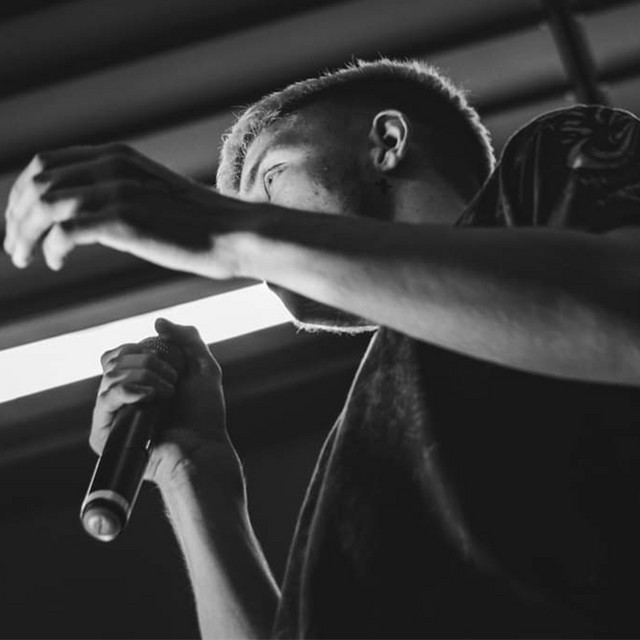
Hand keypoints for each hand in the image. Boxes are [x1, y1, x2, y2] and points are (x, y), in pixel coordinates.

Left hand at [4, 144, 249, 277]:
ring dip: (24, 235)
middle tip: (14, 247)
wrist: (234, 233)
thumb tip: (89, 216)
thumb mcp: (153, 194)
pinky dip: (51, 248)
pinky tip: (55, 263)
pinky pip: (66, 231)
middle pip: (38, 184)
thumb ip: (119, 193)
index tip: (19, 221)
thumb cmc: (198, 224)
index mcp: (116, 155)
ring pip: (44, 206)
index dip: (22, 194)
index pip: (46, 165)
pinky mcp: (123, 219)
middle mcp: (111, 165)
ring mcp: (117, 190)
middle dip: (16, 217)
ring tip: (24, 258)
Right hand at [91, 317, 243, 491]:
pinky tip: (149, 397)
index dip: (139, 349)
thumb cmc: (205, 414)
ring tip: (168, 394)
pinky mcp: (106, 433)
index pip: (118, 353)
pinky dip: (129, 390)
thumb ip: (186, 338)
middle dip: (148, 362)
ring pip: (110, 376)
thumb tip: (157, 321)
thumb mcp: (204, 367)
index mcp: (137, 381)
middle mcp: (121, 396)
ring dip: (146, 377)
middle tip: (173, 380)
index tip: (167, 360)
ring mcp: (113, 414)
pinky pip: (106, 399)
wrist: (202, 447)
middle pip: (113, 360)